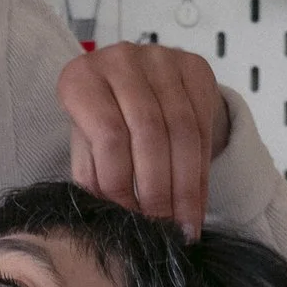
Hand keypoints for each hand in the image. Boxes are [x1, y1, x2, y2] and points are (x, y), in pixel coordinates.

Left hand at [59, 42, 233, 239]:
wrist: (135, 85)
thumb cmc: (101, 122)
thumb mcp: (86, 149)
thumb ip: (94, 178)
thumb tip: (112, 219)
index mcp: (81, 78)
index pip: (109, 135)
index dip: (122, 183)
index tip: (130, 220)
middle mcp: (120, 59)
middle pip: (149, 133)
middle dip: (158, 190)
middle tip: (162, 229)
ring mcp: (162, 58)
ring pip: (182, 131)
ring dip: (185, 187)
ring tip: (183, 226)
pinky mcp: (195, 66)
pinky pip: (204, 125)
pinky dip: (202, 173)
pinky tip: (197, 204)